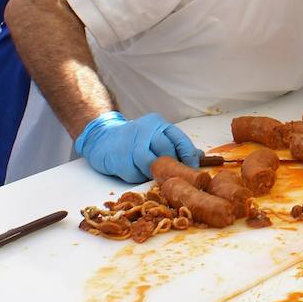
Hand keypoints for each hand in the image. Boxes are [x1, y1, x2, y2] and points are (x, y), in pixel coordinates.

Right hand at [74, 111, 201, 183]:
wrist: (101, 137)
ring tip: (150, 172)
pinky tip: (133, 171)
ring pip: (151, 164)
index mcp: (158, 124)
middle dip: (170, 166)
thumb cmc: (133, 139)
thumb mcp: (154, 136)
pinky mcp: (118, 157)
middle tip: (171, 175)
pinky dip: (137, 177)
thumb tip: (200, 157)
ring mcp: (131, 143)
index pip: (180, 140)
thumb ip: (174, 145)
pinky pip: (134, 174)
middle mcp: (146, 130)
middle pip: (166, 152)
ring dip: (152, 172)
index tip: (193, 170)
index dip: (189, 157)